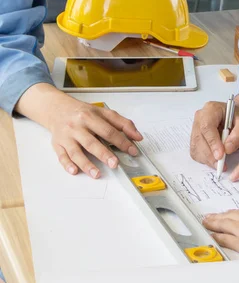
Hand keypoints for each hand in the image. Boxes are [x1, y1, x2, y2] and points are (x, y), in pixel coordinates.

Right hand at [16, 83, 141, 178]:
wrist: (58, 109)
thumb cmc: (83, 112)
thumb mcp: (104, 113)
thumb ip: (122, 123)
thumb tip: (137, 137)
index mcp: (90, 117)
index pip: (109, 131)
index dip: (122, 142)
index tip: (132, 151)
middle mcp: (77, 126)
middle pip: (92, 142)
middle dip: (104, 154)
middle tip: (115, 164)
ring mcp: (66, 136)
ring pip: (76, 152)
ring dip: (87, 164)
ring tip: (97, 174)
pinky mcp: (57, 144)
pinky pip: (61, 156)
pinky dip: (67, 165)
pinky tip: (74, 171)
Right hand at [190, 93, 238, 167]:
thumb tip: (227, 149)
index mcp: (212, 109)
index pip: (207, 126)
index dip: (212, 142)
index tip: (221, 155)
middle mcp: (200, 117)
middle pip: (199, 139)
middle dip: (209, 154)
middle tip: (222, 165)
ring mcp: (196, 128)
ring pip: (196, 147)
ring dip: (207, 159)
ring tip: (221, 164)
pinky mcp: (196, 138)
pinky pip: (196, 152)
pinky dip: (205, 159)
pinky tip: (216, 160)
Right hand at [203, 209, 238, 257]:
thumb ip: (226, 240)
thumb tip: (214, 235)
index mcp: (238, 224)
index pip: (221, 223)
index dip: (211, 223)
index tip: (204, 222)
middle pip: (228, 215)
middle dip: (217, 216)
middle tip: (209, 216)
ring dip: (229, 213)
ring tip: (223, 215)